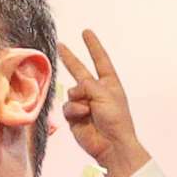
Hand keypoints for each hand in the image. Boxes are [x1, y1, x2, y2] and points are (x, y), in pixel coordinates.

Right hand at [56, 29, 151, 176]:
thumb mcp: (105, 94)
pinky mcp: (74, 116)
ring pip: (71, 92)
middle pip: (79, 70)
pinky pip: (67, 106)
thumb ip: (88, 84)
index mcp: (109, 83)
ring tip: (88, 111)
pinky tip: (82, 117)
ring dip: (78, 99)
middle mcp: (96, 91)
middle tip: (60, 45)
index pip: (100, 60)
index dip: (93, 46)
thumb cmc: (115, 118)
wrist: (111, 145)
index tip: (86, 32)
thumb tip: (75, 90)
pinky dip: (74, 110)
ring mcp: (84, 103)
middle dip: (70, 59)